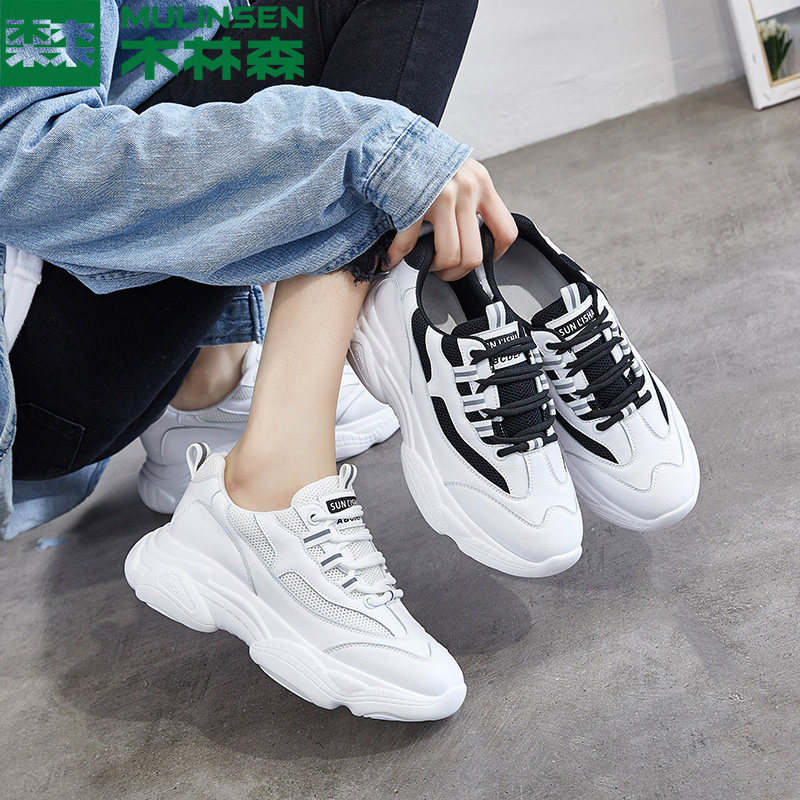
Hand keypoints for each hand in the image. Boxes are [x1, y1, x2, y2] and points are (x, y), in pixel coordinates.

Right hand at [386, 158, 516, 280]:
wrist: (391, 137)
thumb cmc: (422, 157)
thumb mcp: (459, 170)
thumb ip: (471, 196)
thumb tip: (473, 233)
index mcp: (482, 183)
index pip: (506, 231)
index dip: (496, 254)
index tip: (482, 259)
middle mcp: (467, 189)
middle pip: (474, 254)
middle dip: (458, 272)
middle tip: (445, 270)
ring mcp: (442, 197)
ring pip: (449, 256)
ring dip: (433, 268)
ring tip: (423, 262)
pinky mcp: (415, 204)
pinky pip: (410, 245)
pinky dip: (399, 257)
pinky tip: (394, 256)